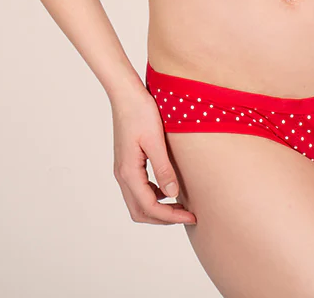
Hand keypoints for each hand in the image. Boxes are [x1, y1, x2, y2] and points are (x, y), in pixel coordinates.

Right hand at [111, 87, 197, 225]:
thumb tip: (172, 194)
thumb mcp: (155, 140)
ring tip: (180, 204)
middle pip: (140, 211)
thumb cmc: (141, 112)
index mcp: (129, 172)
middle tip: (187, 215)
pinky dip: (152, 195)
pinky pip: (138, 188)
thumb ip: (163, 169)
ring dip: (157, 208)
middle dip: (163, 218)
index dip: (171, 216)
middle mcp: (122, 174)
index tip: (191, 216)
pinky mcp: (127, 162)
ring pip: (137, 202)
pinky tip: (167, 187)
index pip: (149, 207)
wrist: (126, 94)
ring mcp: (123, 169)